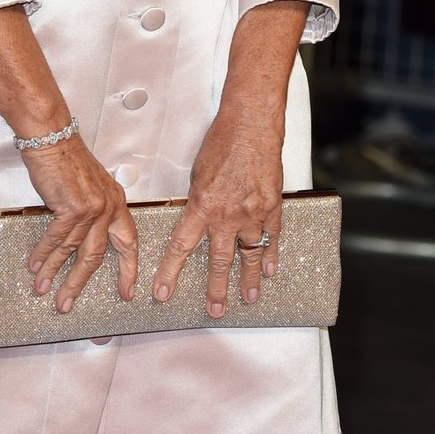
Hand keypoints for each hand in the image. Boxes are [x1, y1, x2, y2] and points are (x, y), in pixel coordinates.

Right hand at [21, 136, 137, 311]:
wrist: (53, 137)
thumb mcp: (92, 184)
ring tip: (45, 289)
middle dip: (80, 283)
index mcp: (116, 201)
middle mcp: (108, 207)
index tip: (128, 290)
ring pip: (74, 252)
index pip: (128, 241)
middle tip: (70, 302)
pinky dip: (44, 255)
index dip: (128, 268)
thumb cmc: (67, 157)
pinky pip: (56, 239)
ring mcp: (91, 208)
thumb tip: (84, 236)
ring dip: (56, 273)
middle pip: (97, 255)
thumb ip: (94, 209)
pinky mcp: (72, 207)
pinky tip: (36, 265)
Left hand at [152, 107, 283, 317]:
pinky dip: (271, 255)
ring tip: (247, 299)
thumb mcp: (198, 173)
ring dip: (247, 280)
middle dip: (216, 289)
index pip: (181, 247)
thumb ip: (199, 201)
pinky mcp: (272, 206)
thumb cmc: (222, 141)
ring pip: (249, 255)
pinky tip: (269, 270)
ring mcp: (252, 213)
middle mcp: (227, 215)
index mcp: (202, 205)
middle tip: (214, 309)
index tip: (162, 293)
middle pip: (219, 261)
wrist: (251, 123)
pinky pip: (271, 238)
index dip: (170, 273)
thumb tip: (197, 218)